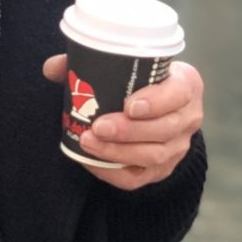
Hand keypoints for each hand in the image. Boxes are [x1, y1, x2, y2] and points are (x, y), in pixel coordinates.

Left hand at [42, 53, 204, 191]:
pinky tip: (90, 161)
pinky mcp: (161, 170)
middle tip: (99, 126)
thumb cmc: (140, 82)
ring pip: (153, 155)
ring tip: (89, 142)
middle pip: (165, 129)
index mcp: (186, 86)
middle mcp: (188, 118)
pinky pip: (138, 178)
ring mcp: (177, 148)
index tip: (130, 105)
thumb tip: (53, 67)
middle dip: (129, 130)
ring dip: (118, 151)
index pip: (179, 93)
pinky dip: (112, 172)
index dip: (157, 101)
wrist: (157, 110)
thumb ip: (91, 62)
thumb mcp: (128, 67)